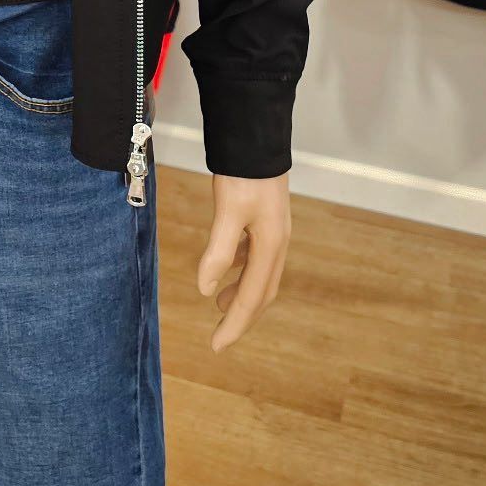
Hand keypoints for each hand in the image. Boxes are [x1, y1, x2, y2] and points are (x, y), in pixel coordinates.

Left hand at [196, 173, 290, 352]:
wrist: (257, 137)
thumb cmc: (244, 173)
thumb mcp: (228, 211)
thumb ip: (219, 251)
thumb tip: (206, 291)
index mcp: (271, 246)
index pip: (252, 298)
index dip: (235, 325)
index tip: (216, 347)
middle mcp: (278, 243)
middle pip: (262, 292)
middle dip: (242, 317)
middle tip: (219, 338)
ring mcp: (274, 231)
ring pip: (260, 275)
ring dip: (242, 294)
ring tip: (220, 305)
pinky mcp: (265, 220)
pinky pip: (256, 257)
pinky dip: (242, 270)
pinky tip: (229, 267)